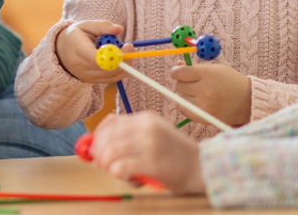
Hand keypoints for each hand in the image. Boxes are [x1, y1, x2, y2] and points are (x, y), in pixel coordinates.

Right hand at [54, 21, 127, 82]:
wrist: (62, 52)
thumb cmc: (76, 36)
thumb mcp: (86, 25)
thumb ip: (102, 26)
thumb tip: (119, 29)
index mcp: (77, 49)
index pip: (97, 58)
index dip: (115, 54)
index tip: (127, 45)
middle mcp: (81, 66)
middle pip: (108, 68)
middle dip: (124, 58)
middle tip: (130, 46)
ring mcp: (86, 76)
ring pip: (112, 75)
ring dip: (124, 64)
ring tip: (122, 50)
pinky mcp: (92, 82)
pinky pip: (112, 79)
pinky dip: (120, 69)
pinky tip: (119, 58)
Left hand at [90, 111, 205, 193]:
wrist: (202, 167)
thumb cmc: (176, 156)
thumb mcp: (155, 136)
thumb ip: (132, 136)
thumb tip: (99, 145)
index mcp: (146, 118)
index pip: (111, 122)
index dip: (98, 137)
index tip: (95, 150)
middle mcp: (146, 127)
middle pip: (108, 136)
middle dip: (99, 153)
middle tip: (100, 165)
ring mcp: (149, 144)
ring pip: (111, 152)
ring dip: (108, 165)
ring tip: (116, 173)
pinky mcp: (152, 163)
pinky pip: (120, 167)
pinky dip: (117, 174)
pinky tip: (128, 178)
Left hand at [170, 61, 251, 125]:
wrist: (247, 102)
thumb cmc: (230, 82)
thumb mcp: (215, 69)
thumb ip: (195, 68)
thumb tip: (177, 66)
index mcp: (208, 75)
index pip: (180, 73)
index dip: (176, 71)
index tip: (177, 71)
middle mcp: (205, 91)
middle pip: (179, 85)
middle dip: (182, 82)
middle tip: (193, 82)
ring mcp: (204, 106)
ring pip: (180, 98)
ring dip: (185, 94)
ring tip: (198, 92)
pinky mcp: (204, 117)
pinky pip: (184, 110)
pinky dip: (187, 105)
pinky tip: (197, 101)